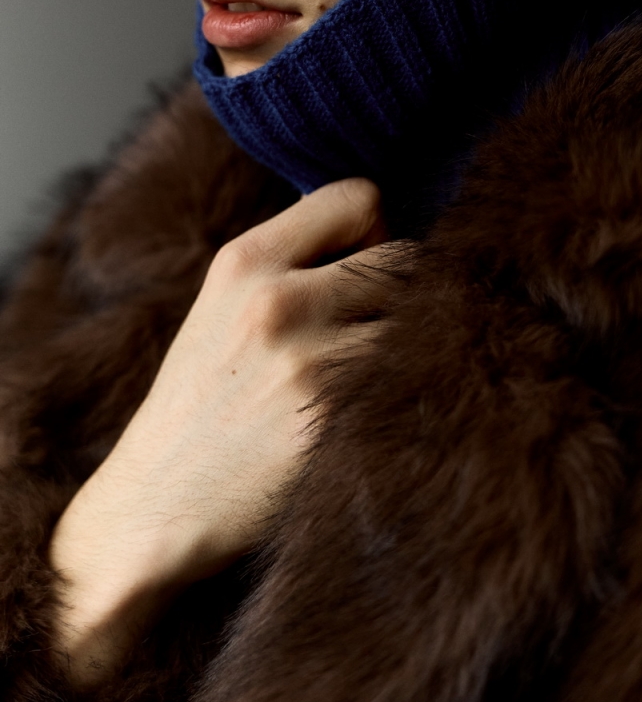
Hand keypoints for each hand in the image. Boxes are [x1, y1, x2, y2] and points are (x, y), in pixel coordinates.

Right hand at [49, 178, 390, 685]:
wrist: (161, 505)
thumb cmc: (203, 399)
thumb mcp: (224, 306)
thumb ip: (292, 258)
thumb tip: (381, 221)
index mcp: (244, 263)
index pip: (358, 196)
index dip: (374, 227)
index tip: (362, 263)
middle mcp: (278, 303)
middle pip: (403, 258)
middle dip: (399, 290)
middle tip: (370, 328)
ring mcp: (312, 364)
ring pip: (420, 321)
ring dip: (412, 343)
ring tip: (374, 372)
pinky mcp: (339, 422)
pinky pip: (419, 378)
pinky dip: (414, 389)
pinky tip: (380, 407)